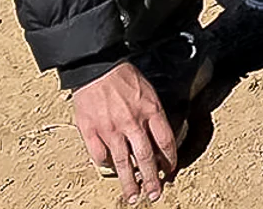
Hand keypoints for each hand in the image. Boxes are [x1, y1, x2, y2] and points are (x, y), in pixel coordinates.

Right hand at [72, 62, 175, 202]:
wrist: (97, 68)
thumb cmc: (125, 77)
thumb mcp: (148, 92)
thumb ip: (153, 115)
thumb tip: (157, 138)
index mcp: (150, 110)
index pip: (165, 141)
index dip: (170, 158)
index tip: (171, 170)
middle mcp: (132, 123)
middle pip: (146, 157)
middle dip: (153, 179)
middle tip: (155, 194)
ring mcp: (110, 130)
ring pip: (123, 162)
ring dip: (130, 182)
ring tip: (134, 197)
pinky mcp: (91, 132)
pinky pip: (100, 156)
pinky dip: (106, 165)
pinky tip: (111, 170)